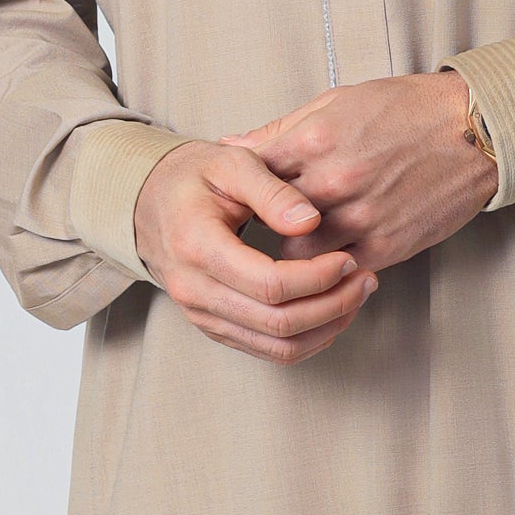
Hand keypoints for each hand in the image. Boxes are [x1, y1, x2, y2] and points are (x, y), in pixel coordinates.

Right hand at [133, 140, 379, 363]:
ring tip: (356, 295)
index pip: (270, 284)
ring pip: (278, 347)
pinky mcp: (215, 327)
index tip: (347, 257)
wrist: (149, 203)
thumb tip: (311, 223)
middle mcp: (195, 291)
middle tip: (365, 278)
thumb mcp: (232, 163)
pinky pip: (268, 351)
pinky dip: (309, 339)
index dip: (318, 277)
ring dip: (327, 327)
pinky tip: (333, 311)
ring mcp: (203, 315)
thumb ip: (273, 191)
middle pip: (279, 324)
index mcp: (198, 246)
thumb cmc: (195, 177)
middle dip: (334, 305)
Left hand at [218, 71, 497, 274]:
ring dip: (295, 248)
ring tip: (303, 236)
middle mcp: (333, 181)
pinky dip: (331, 264)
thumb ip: (283, 129)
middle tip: (266, 221)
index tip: (244, 192)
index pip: (251, 174)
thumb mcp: (338, 101)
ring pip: (296, 255)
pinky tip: (334, 250)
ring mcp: (359, 217)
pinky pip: (338, 270)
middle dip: (264, 222)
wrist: (475, 131)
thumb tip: (233, 144)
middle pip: (267, 221)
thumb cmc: (408, 109)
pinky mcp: (386, 246)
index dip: (243, 187)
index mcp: (315, 140)